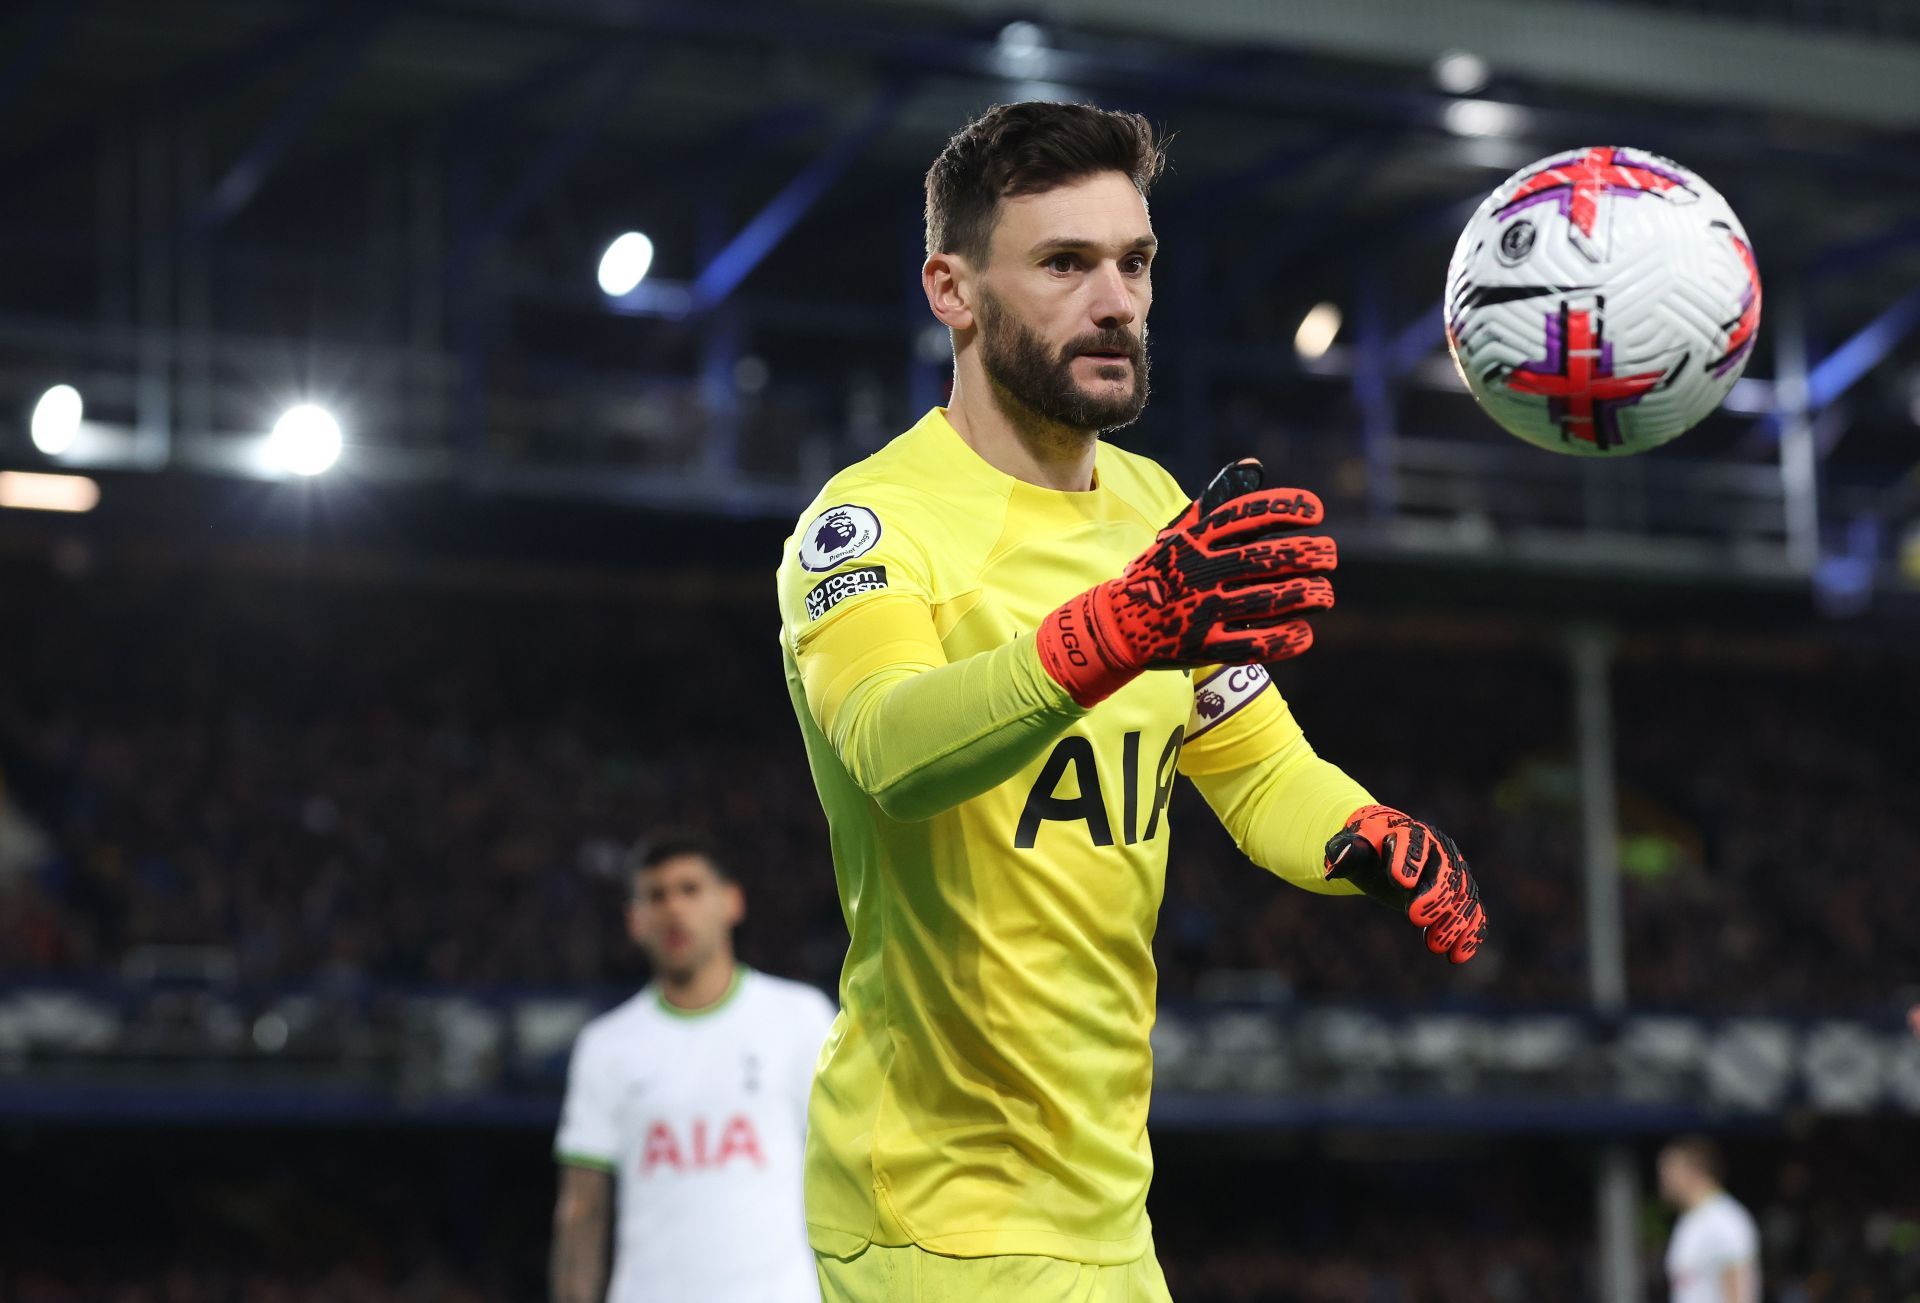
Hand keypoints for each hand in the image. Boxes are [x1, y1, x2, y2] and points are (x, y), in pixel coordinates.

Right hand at [1036, 458, 1335, 707]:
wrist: (1116, 625)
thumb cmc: (1159, 574)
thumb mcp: (1179, 534)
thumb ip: (1215, 504)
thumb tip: (1254, 465)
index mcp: (1194, 540)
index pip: (1247, 515)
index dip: (1287, 509)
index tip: (1316, 512)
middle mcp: (1198, 572)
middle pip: (1265, 558)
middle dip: (1308, 554)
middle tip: (1330, 554)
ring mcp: (1200, 611)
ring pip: (1267, 601)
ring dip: (1306, 595)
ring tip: (1324, 593)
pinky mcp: (1204, 646)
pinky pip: (1255, 644)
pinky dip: (1286, 638)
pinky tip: (1304, 631)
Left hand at [1324, 804, 1486, 963]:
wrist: (1385, 848)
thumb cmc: (1365, 848)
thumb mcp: (1350, 848)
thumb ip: (1345, 853)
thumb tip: (1336, 864)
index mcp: (1410, 832)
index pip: (1414, 844)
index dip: (1408, 862)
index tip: (1400, 884)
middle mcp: (1439, 851)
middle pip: (1446, 873)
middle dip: (1434, 896)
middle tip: (1415, 919)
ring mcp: (1453, 873)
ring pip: (1463, 896)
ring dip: (1453, 922)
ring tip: (1435, 946)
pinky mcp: (1460, 895)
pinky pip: (1473, 913)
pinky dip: (1470, 933)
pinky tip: (1458, 956)